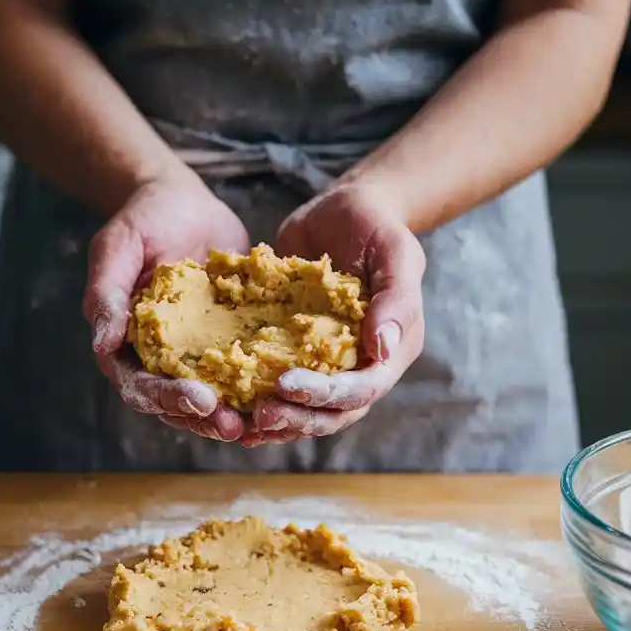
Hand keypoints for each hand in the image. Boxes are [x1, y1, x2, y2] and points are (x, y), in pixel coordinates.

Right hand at [82, 171, 249, 441]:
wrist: (184, 201)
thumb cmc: (143, 218)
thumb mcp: (117, 247)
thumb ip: (106, 295)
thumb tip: (101, 344)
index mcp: (124, 345)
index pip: (139, 386)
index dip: (166, 398)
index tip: (199, 400)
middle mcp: (157, 359)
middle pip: (174, 405)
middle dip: (202, 418)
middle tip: (232, 424)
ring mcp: (193, 355)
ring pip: (208, 400)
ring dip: (230, 415)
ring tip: (257, 423)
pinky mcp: (226, 344)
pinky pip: (240, 374)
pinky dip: (255, 389)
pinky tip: (280, 395)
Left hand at [243, 183, 425, 446]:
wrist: (345, 210)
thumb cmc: (376, 224)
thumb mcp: (396, 251)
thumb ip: (396, 299)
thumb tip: (384, 348)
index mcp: (392, 350)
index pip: (364, 389)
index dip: (327, 395)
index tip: (286, 385)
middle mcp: (363, 366)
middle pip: (335, 413)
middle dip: (298, 417)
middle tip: (259, 414)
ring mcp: (331, 364)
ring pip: (309, 410)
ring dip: (280, 419)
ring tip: (245, 421)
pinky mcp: (301, 354)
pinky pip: (284, 389)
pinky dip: (261, 402)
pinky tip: (234, 409)